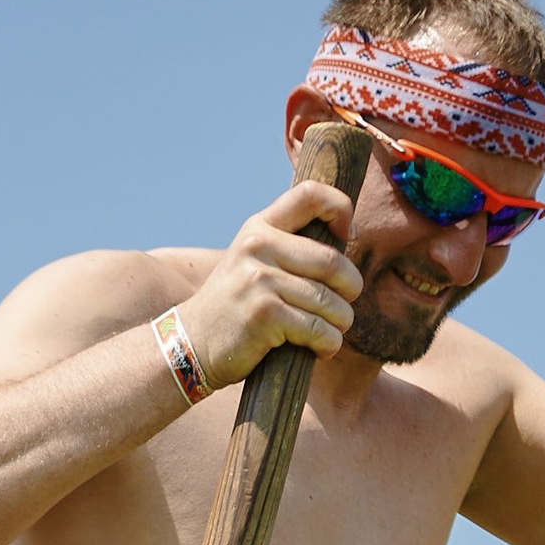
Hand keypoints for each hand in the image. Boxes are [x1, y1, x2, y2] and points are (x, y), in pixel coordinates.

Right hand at [180, 180, 364, 385]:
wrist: (193, 343)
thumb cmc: (235, 305)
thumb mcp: (252, 261)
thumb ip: (288, 246)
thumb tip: (343, 241)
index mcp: (259, 226)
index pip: (310, 195)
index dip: (340, 209)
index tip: (345, 237)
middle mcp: (258, 245)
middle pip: (332, 261)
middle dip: (351, 288)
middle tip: (345, 304)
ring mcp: (259, 280)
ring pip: (330, 301)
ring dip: (341, 323)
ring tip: (332, 332)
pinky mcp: (264, 314)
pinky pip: (318, 329)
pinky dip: (329, 344)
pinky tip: (320, 349)